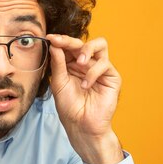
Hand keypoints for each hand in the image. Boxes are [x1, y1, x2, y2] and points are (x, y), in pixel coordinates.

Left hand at [48, 34, 123, 163]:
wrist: (81, 125)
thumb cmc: (70, 107)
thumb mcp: (59, 83)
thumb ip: (58, 64)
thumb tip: (54, 44)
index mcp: (73, 65)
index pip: (69, 46)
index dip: (61, 40)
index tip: (50, 38)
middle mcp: (87, 64)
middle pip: (84, 42)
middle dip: (71, 41)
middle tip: (61, 42)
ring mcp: (100, 69)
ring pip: (100, 45)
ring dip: (87, 49)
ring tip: (79, 62)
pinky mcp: (112, 77)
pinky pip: (104, 64)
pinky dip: (92, 73)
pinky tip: (85, 85)